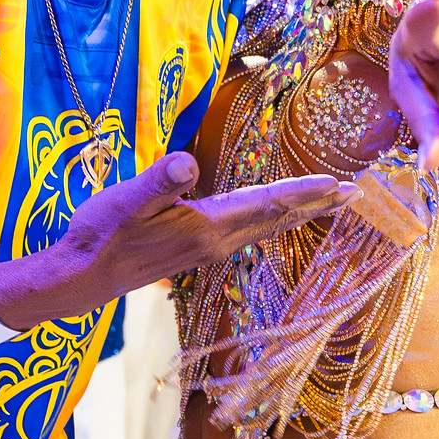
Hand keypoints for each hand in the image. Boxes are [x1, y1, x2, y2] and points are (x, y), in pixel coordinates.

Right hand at [0, 152, 348, 323]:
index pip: (267, 205)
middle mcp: (216, 243)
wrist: (83, 277)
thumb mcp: (126, 200)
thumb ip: (158, 181)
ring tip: (326, 203)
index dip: (303, 192)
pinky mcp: (195, 251)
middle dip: (315, 205)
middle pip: (276, 220)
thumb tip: (185, 161)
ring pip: (264, 229)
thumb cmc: (102, 233)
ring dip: (298, 213)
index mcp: (207, 228)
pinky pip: (248, 233)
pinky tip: (273, 217)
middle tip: (355, 194)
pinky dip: (272, 220)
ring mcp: (207, 251)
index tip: (339, 184)